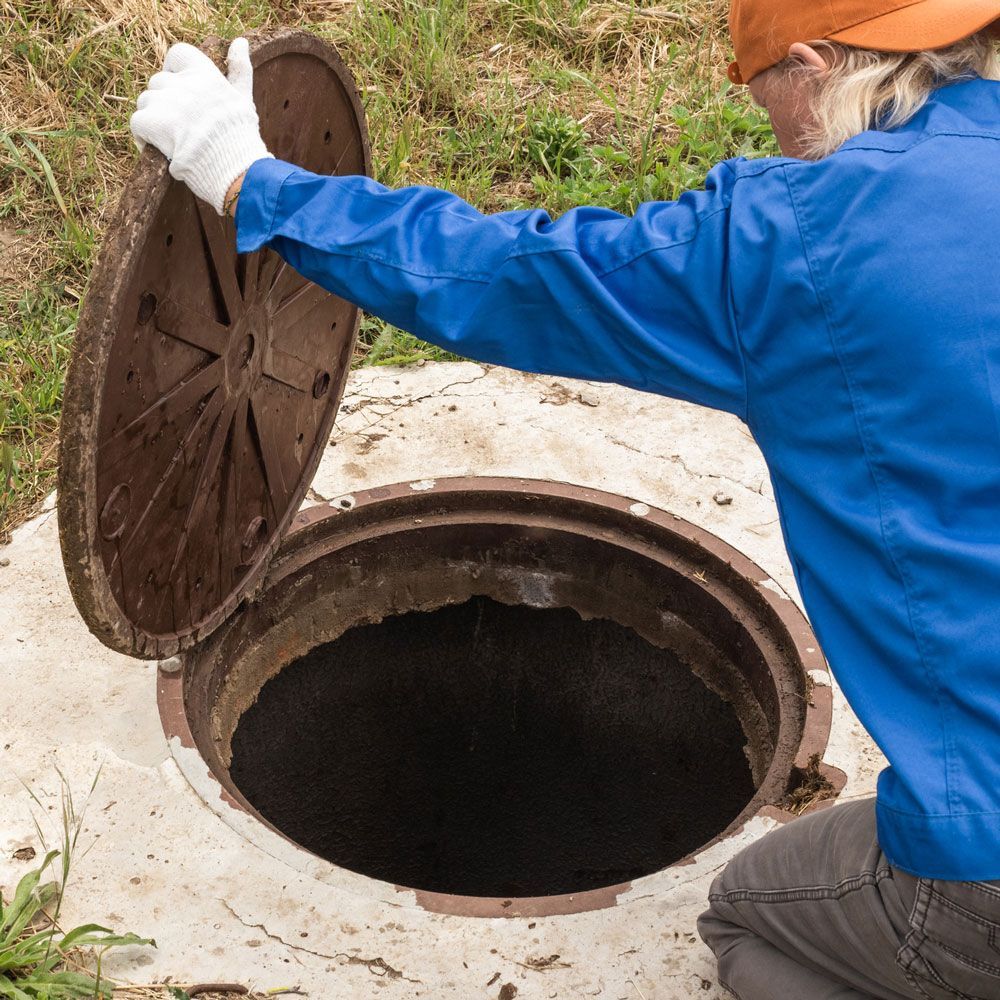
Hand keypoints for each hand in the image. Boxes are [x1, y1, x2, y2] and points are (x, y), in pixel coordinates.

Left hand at [130, 37, 272, 214]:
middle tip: (181, 126)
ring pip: (146, 102)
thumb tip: (240, 41)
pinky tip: (160, 150)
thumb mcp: (244, 98)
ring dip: (155, 119)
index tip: (182, 91)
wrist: (237, 170)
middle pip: (159, 83)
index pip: (177, 54)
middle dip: (166, 102)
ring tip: (173, 139)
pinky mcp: (153, 123)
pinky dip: (144, 137)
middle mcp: (184, 83)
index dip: (175, 71)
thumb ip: (239, 69)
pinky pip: (137, 122)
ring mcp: (167, 102)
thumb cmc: (242, 138)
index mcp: (205, 74)